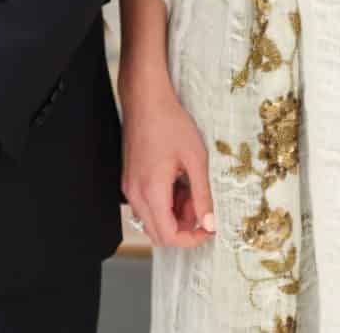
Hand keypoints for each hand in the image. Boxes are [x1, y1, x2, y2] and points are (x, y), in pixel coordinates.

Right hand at [119, 71, 215, 247]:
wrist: (146, 101)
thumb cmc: (170, 123)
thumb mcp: (195, 159)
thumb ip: (203, 194)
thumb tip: (210, 223)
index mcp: (151, 192)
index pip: (168, 236)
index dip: (191, 239)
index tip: (209, 230)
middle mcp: (135, 194)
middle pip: (158, 232)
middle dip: (184, 227)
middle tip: (202, 207)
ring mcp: (130, 188)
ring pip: (152, 219)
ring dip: (175, 214)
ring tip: (192, 189)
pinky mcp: (130, 179)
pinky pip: (147, 204)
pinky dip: (165, 202)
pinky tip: (179, 182)